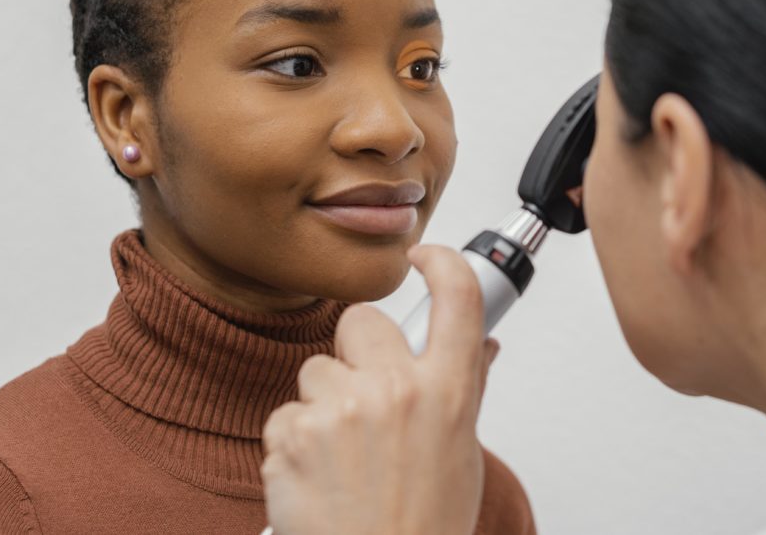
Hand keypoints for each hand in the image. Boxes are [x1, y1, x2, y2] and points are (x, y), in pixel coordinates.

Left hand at [261, 245, 499, 534]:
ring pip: (315, 369)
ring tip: (343, 454)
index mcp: (448, 393)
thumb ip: (464, 390)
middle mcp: (396, 390)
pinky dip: (295, 441)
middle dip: (356, 349)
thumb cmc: (423, 525)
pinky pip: (286, 413)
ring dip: (322, 402)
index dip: (440, 261)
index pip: (457, 295)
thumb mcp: (460, 455)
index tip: (422, 256)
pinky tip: (318, 475)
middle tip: (365, 394)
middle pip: (361, 320)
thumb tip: (480, 345)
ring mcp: (341, 410)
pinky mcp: (294, 434)